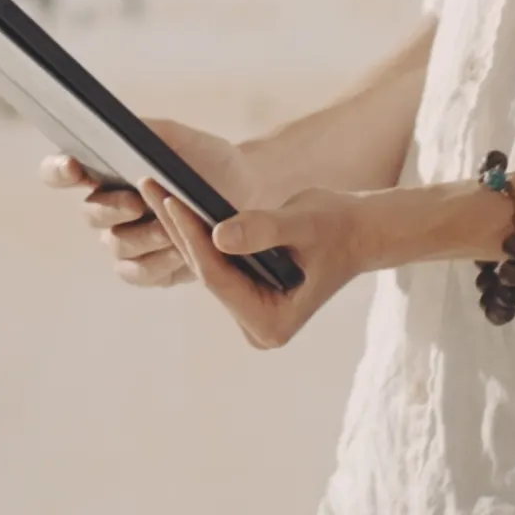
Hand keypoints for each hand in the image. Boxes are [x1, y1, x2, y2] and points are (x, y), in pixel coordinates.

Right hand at [39, 118, 266, 287]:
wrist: (247, 190)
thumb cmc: (205, 159)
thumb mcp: (177, 138)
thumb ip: (143, 132)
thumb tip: (112, 131)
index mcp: (104, 173)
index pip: (60, 172)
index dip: (58, 170)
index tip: (74, 166)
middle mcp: (107, 209)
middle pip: (91, 215)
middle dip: (113, 208)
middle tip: (137, 202)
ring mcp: (125, 242)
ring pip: (117, 246)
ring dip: (144, 237)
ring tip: (172, 229)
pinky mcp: (147, 270)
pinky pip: (139, 273)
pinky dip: (159, 262)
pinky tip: (181, 252)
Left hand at [147, 182, 375, 348]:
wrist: (363, 231)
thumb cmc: (340, 226)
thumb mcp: (304, 223)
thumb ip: (263, 230)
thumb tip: (217, 235)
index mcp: (271, 322)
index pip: (219, 278)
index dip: (193, 238)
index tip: (171, 201)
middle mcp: (257, 327)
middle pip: (206, 274)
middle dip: (179, 230)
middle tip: (151, 187)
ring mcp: (251, 315)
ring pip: (207, 268)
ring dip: (184, 229)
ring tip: (156, 191)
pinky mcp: (248, 298)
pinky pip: (217, 265)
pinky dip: (200, 235)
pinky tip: (178, 205)